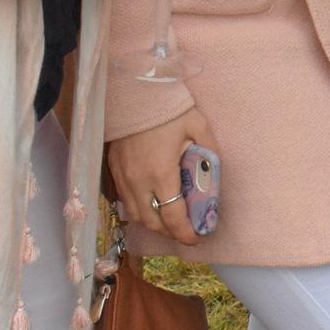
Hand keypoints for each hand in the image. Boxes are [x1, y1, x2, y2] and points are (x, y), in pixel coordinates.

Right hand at [108, 107, 216, 246]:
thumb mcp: (198, 126)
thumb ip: (210, 150)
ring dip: (153, 223)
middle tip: (186, 230)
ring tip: (170, 220)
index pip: (173, 217)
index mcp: (161, 174)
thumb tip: (216, 170)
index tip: (197, 239)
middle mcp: (138, 181)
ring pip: (135, 215)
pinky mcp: (113, 169)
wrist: (134, 90)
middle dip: (170, 232)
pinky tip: (152, 203)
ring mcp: (122, 176)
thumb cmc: (168, 108)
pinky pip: (125, 200)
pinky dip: (139, 209)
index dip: (185, 233)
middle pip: (152, 222)